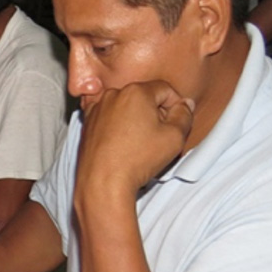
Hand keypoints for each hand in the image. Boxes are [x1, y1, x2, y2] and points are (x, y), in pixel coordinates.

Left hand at [76, 81, 193, 196]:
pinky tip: (123, 145)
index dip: (176, 106)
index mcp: (135, 92)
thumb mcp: (175, 137)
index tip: (176, 122)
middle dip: (155, 113)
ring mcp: (96, 109)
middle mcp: (112, 95)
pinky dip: (118, 127)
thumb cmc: (136, 160)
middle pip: (144, 97)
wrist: (103, 182)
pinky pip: (110, 118)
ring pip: (126, 107)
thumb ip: (184, 115)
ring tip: (139, 144)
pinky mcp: (87, 123)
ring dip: (136, 120)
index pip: (165, 89)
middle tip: (159, 136)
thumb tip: (184, 105)